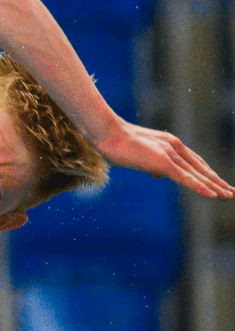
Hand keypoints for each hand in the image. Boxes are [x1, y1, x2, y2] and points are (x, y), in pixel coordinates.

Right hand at [95, 122, 232, 199]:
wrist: (108, 134)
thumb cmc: (116, 144)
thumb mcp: (137, 154)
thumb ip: (151, 163)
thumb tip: (158, 175)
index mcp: (169, 143)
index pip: (193, 161)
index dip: (206, 173)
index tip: (216, 182)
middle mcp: (175, 147)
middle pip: (201, 167)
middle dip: (217, 181)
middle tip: (231, 192)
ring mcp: (170, 154)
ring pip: (197, 174)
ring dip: (215, 186)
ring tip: (228, 195)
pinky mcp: (163, 163)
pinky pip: (186, 178)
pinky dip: (201, 187)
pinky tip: (213, 196)